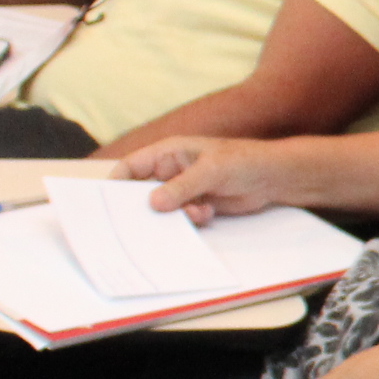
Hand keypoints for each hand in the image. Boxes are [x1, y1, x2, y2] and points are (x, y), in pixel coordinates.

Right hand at [122, 136, 286, 222]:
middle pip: (143, 193)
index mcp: (167, 153)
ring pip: (163, 209)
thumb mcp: (211, 170)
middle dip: (144, 208)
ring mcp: (183, 189)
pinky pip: (181, 218)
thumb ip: (182, 186)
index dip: (115, 184)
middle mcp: (170, 171)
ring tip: (194, 212)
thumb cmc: (242, 161)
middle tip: (141, 225)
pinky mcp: (196, 204)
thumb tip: (153, 203)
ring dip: (174, 216)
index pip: (131, 167)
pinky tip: (207, 213)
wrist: (271, 177)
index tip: (106, 206)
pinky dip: (191, 219)